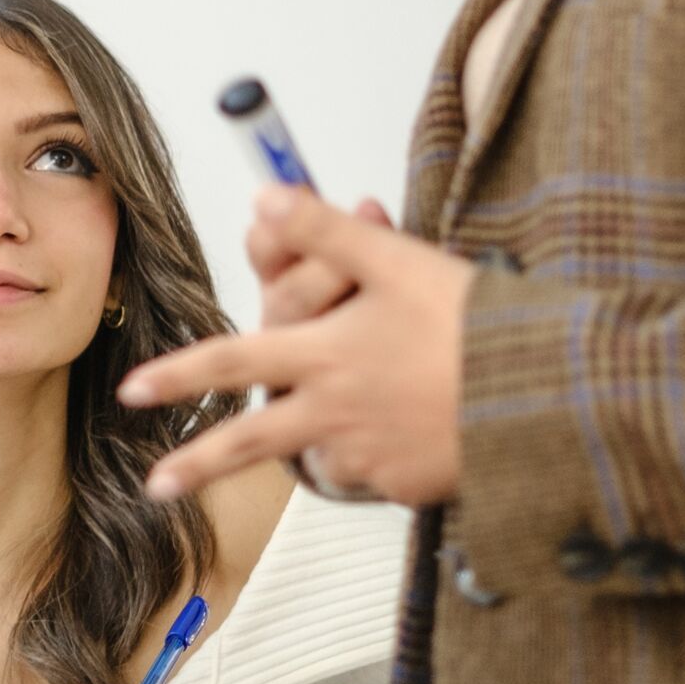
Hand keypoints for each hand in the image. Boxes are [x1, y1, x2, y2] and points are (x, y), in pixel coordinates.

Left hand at [122, 186, 474, 506]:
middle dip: (198, 463)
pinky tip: (414, 430)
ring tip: (363, 418)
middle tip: (156, 485)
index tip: (132, 391)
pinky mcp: (408, 486)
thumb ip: (325, 232)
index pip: (235, 361)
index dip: (179, 374)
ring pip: (322, 455)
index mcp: (326, 356)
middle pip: (251, 440)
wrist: (552, 392)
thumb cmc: (478, 322)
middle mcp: (336, 412)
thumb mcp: (398, 261)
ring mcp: (371, 456)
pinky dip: (379, 458)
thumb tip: (264, 196)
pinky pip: (376, 474)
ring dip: (322, 445)